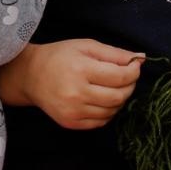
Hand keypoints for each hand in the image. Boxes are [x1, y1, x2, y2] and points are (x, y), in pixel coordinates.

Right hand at [0, 39, 141, 129]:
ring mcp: (73, 111)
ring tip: (110, 88)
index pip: (120, 76)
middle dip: (129, 86)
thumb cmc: (59, 56)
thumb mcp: (86, 46)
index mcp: (81, 69)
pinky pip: (101, 122)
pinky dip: (107, 111)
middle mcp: (76, 93)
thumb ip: (114, 53)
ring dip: (118, 100)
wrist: (30, 76)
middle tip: (125, 78)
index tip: (134, 67)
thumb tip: (141, 58)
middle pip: (119, 96)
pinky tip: (100, 99)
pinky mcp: (70, 123)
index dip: (133, 72)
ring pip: (112, 111)